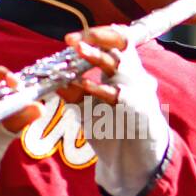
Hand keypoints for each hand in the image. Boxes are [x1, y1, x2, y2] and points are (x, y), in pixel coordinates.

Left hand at [62, 27, 169, 195]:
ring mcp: (138, 91)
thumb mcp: (88, 108)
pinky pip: (121, 95)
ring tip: (78, 50)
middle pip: (120, 44)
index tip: (70, 39)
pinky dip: (102, 89)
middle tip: (73, 40)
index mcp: (123, 71)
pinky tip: (86, 87)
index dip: (95, 35)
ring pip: (120, 65)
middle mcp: (133, 76)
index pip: (115, 41)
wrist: (134, 160)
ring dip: (98, 56)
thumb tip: (55, 78)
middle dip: (96, 37)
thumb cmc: (113, 129)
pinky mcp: (140, 110)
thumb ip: (74, 93)